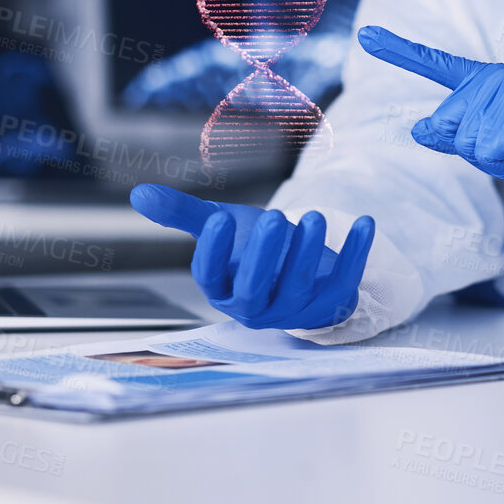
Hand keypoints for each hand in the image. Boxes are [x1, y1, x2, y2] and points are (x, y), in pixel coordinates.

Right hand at [130, 184, 374, 329]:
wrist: (299, 266)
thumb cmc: (253, 247)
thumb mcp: (221, 225)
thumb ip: (183, 213)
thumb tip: (138, 195)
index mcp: (222, 289)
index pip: (211, 277)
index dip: (214, 251)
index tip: (219, 218)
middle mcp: (255, 306)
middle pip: (254, 290)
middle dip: (263, 257)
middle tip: (273, 219)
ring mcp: (295, 309)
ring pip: (298, 287)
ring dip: (306, 252)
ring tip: (311, 216)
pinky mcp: (331, 303)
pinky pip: (345, 281)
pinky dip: (356, 253)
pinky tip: (365, 222)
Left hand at [357, 25, 503, 184]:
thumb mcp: (487, 141)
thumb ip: (451, 134)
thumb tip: (417, 129)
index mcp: (481, 80)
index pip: (432, 63)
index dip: (396, 49)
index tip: (363, 34)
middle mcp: (490, 77)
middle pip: (446, 125)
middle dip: (471, 148)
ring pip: (465, 142)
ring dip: (491, 157)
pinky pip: (484, 152)